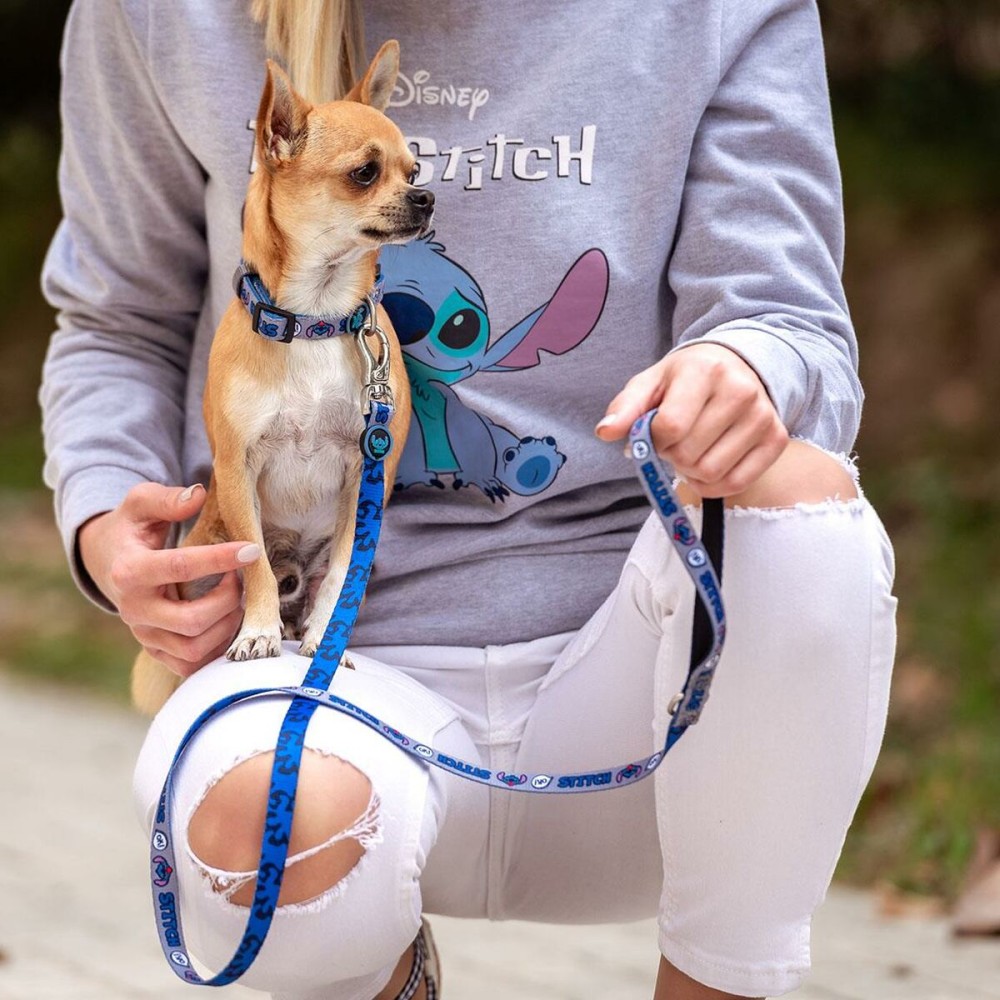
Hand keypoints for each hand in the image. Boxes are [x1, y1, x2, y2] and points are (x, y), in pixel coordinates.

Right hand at [78, 483, 259, 676]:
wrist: (108, 561)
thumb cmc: (132, 528)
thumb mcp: (141, 503)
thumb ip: (167, 499)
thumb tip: (198, 495)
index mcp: (129, 571)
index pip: (180, 567)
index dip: (220, 558)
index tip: (252, 549)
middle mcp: (133, 610)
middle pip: (191, 621)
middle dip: (227, 601)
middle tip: (240, 579)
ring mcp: (143, 634)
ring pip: (194, 648)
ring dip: (227, 625)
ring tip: (235, 598)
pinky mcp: (155, 650)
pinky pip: (190, 665)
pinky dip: (216, 649)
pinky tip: (228, 620)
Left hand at [595, 343, 788, 496]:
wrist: (735, 366)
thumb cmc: (685, 379)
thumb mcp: (650, 383)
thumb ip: (625, 407)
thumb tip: (605, 432)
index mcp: (704, 370)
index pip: (670, 427)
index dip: (654, 440)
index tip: (655, 432)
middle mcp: (740, 391)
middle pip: (688, 454)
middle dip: (671, 455)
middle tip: (674, 441)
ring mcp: (763, 416)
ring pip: (711, 473)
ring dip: (691, 471)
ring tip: (691, 449)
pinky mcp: (776, 439)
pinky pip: (736, 483)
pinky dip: (713, 485)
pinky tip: (707, 465)